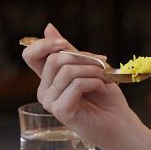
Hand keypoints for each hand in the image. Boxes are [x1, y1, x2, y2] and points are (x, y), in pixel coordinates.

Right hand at [21, 24, 142, 148]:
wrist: (119, 122)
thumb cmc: (105, 96)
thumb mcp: (88, 67)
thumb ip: (69, 51)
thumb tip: (48, 27)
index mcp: (49, 79)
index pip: (30, 56)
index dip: (44, 45)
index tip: (64, 42)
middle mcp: (45, 91)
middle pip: (54, 59)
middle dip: (83, 57)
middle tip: (103, 64)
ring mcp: (51, 102)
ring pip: (67, 71)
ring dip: (93, 70)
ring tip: (106, 78)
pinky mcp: (61, 111)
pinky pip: (76, 85)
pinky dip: (94, 81)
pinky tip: (103, 88)